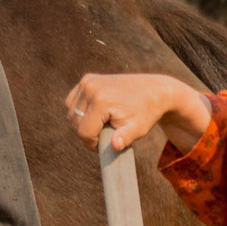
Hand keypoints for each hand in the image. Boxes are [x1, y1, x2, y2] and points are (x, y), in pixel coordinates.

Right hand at [66, 72, 212, 153]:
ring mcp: (87, 82)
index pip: (84, 132)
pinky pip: (72, 102)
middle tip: (106, 135)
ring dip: (83, 122)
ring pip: (72, 113)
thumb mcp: (138, 129)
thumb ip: (125, 138)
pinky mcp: (87, 79)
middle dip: (88, 133)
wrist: (154, 90)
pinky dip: (80, 111)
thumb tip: (115, 146)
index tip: (103, 146)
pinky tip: (97, 114)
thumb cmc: (146, 112)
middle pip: (75, 123)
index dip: (92, 144)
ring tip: (103, 124)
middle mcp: (90, 88)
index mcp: (101, 101)